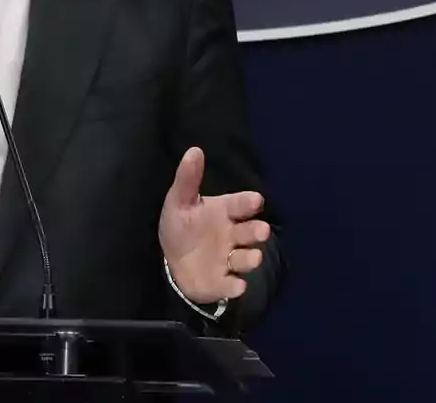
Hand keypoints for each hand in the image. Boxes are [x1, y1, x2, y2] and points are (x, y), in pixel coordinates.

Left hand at [158, 147, 270, 304]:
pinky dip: (235, 286)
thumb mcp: (179, 201)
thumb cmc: (182, 226)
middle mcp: (233, 234)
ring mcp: (230, 259)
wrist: (174, 260)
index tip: (255, 200)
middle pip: (250, 232)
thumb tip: (194, 150)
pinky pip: (232, 285)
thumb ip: (188, 178)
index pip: (240, 204)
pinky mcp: (223, 281)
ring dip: (250, 258)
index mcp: (224, 212)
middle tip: (261, 230)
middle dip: (257, 231)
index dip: (248, 202)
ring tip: (250, 257)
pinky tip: (236, 286)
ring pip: (246, 258)